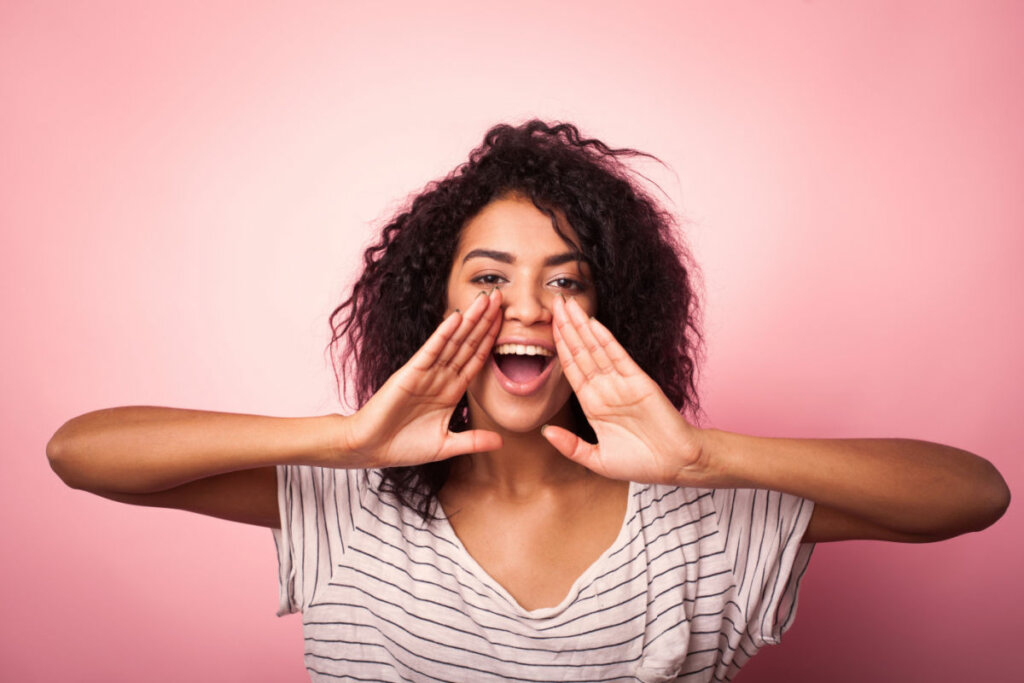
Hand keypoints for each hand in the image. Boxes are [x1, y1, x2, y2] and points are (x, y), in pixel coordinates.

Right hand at [342, 289, 503, 468]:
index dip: (491, 340)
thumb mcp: (446, 446)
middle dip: (484, 321)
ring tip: (485, 299)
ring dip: (469, 320)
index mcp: (451, 391)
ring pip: (453, 341)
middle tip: (501, 297)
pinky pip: (431, 350)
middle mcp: (441, 377)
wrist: (371, 449)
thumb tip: (502, 442)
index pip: (476, 359)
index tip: (506, 321)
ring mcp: (426, 373)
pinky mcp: (410, 373)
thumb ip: (473, 441)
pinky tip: (456, 317)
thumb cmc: (403, 446)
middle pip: (468, 343)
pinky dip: (443, 334)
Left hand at [542, 295, 705, 484]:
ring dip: (581, 326)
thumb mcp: (598, 460)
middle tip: (553, 301)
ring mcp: (622, 383)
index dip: (558, 347)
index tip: (545, 327)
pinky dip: (605, 339)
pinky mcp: (640, 381)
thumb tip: (545, 432)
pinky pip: (618, 357)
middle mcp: (605, 389)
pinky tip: (593, 323)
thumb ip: (571, 446)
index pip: (571, 368)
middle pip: (580, 352)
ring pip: (596, 349)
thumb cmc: (641, 463)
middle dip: (566, 327)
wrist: (676, 464)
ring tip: (567, 304)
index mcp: (593, 404)